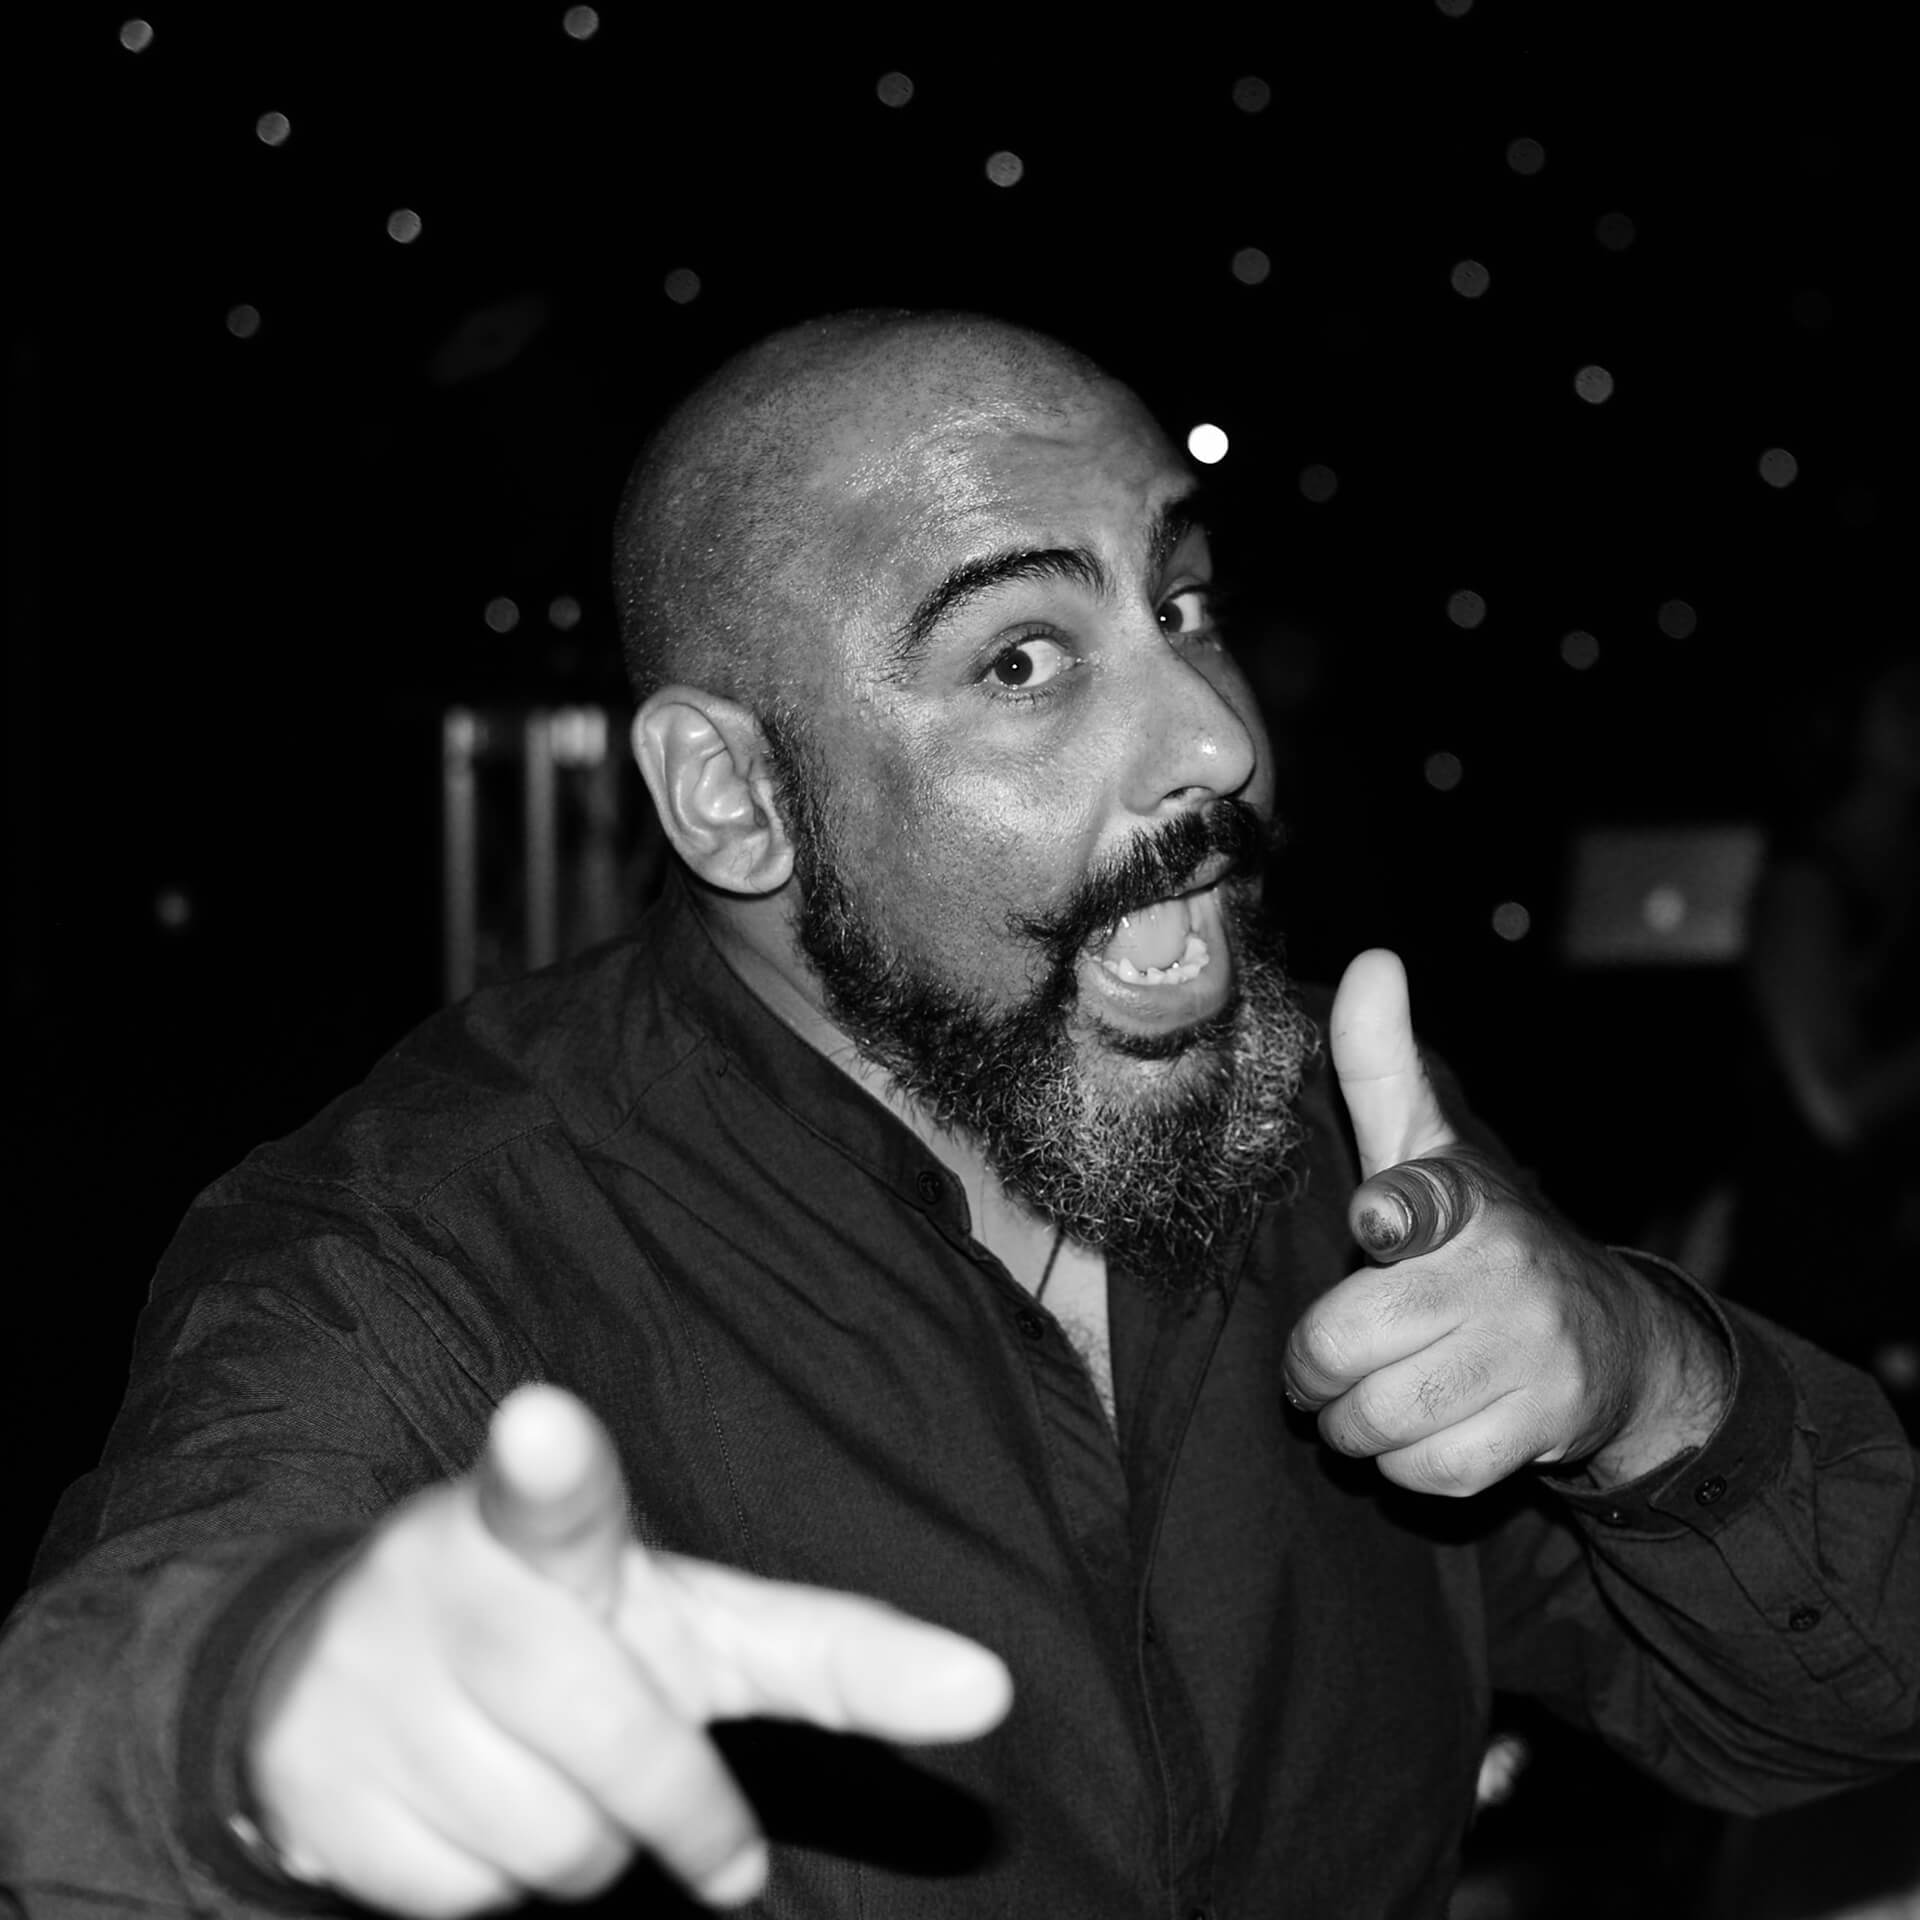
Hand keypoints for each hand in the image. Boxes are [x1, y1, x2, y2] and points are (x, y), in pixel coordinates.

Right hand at [246, 1385, 1012, 1915]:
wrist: (329, 1676)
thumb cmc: (563, 1635)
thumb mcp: (684, 1623)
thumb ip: (825, 1650)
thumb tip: (993, 1688)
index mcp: (543, 1525)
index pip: (554, 1489)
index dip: (550, 1461)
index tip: (540, 1423)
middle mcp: (447, 1580)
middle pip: (625, 1759)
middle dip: (685, 1819)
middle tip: (712, 1846)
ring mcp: (366, 1686)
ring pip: (550, 1853)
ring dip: (578, 1847)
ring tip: (542, 1777)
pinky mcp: (311, 1788)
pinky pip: (464, 1900)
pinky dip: (492, 1884)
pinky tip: (461, 1810)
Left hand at [1281, 950, 1725, 1495]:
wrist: (1615, 1339)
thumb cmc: (1480, 1238)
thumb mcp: (1427, 1147)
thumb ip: (1379, 1065)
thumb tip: (1374, 958)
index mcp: (1455, 1198)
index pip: (1409, 1201)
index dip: (1388, 1219)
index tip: (1380, 1223)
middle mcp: (1496, 1268)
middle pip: (1341, 1346)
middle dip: (1316, 1369)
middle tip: (1331, 1361)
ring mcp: (1527, 1350)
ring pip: (1377, 1420)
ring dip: (1358, 1424)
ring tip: (1381, 1393)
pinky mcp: (1545, 1424)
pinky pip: (1427, 1471)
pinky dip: (1410, 1466)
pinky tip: (1431, 1429)